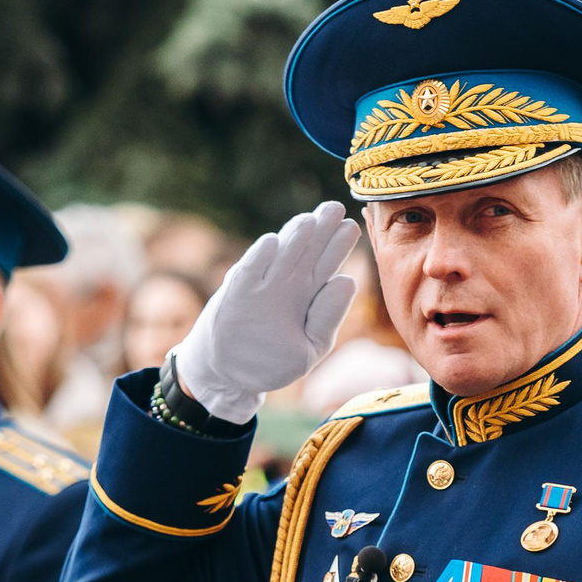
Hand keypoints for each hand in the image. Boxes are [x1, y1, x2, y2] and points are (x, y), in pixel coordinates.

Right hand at [168, 201, 358, 423]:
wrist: (230, 373)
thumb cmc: (273, 360)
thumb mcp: (311, 346)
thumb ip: (328, 317)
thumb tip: (347, 280)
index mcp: (309, 293)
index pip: (327, 263)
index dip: (338, 244)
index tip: (351, 226)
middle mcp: (286, 284)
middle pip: (306, 251)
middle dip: (320, 229)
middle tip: (335, 208)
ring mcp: (261, 286)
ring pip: (280, 256)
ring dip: (293, 237)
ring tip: (309, 220)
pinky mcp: (237, 294)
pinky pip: (248, 272)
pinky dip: (258, 257)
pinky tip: (272, 241)